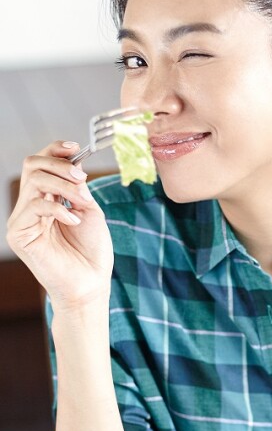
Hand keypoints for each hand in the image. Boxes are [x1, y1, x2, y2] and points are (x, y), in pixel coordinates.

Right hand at [6, 141, 112, 306]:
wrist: (91, 282)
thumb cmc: (92, 250)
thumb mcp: (89, 210)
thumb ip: (78, 188)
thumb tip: (73, 165)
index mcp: (48, 198)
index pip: (41, 164)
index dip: (55, 151)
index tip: (76, 148)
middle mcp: (31, 206)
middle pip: (32, 166)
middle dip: (59, 166)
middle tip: (81, 178)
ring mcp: (23, 220)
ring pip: (34, 182)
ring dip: (63, 186)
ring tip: (81, 202)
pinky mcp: (19, 234)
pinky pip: (33, 207)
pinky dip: (58, 209)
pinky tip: (73, 221)